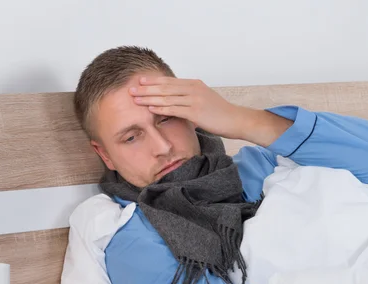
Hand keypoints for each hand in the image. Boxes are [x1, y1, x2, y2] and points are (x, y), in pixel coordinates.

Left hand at [129, 76, 246, 139]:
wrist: (236, 119)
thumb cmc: (219, 113)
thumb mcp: (203, 100)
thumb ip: (189, 98)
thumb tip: (175, 101)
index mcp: (194, 84)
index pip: (169, 81)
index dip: (153, 81)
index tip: (140, 81)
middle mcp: (193, 89)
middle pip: (165, 87)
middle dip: (146, 88)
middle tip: (130, 89)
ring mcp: (194, 100)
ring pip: (167, 97)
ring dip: (149, 98)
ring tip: (135, 99)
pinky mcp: (195, 112)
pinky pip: (174, 109)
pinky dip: (160, 108)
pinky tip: (150, 108)